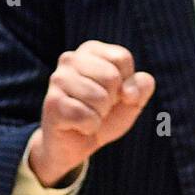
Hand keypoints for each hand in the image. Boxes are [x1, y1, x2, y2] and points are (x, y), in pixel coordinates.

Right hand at [29, 42, 155, 186]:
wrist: (76, 145)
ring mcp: (58, 80)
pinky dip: (89, 127)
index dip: (126, 82)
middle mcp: (70, 59)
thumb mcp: (132, 99)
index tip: (113, 93)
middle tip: (98, 106)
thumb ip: (142, 86)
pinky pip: (85, 116)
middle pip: (111, 76)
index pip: (122, 58)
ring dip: (100, 114)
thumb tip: (129, 92)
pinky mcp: (52, 103)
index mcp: (90, 50)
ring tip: (87, 114)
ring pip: (99, 97)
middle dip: (112, 99)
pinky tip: (78, 125)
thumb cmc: (104, 114)